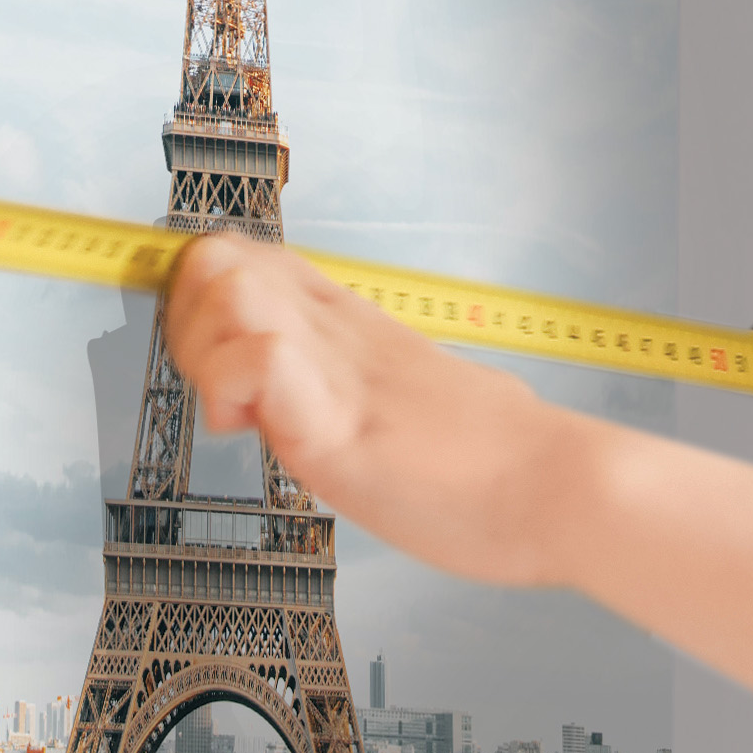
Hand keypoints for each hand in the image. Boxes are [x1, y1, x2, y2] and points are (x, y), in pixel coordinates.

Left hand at [159, 233, 602, 585]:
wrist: (565, 492)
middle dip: (186, 322)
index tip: (221, 362)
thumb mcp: (430, 404)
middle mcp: (341, 337)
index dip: (207, 300)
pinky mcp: (336, 425)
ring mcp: (337, 374)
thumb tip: (384, 415)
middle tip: (221, 391)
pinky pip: (260, 361)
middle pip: (219, 260)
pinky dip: (233, 388)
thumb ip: (383, 397)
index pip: (254, 262)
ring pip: (226, 291)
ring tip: (238, 414)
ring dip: (204, 353)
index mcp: (362, 331)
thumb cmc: (509, 471)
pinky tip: (254, 431)